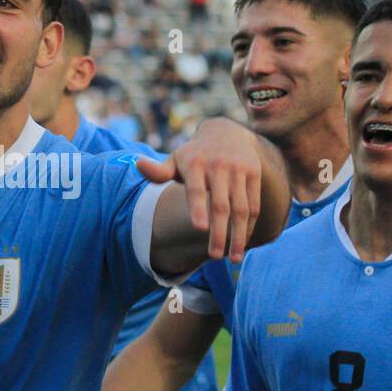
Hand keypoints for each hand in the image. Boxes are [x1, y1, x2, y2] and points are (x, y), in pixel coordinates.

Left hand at [137, 118, 260, 262]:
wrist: (226, 132)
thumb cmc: (193, 156)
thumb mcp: (175, 160)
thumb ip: (158, 171)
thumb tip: (138, 165)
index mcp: (195, 164)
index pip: (196, 189)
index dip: (198, 208)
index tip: (199, 228)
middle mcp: (218, 166)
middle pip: (220, 205)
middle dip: (219, 232)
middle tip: (214, 256)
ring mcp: (238, 169)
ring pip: (241, 208)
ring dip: (238, 235)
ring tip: (233, 258)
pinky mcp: (254, 173)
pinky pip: (254, 204)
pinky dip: (250, 225)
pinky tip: (243, 243)